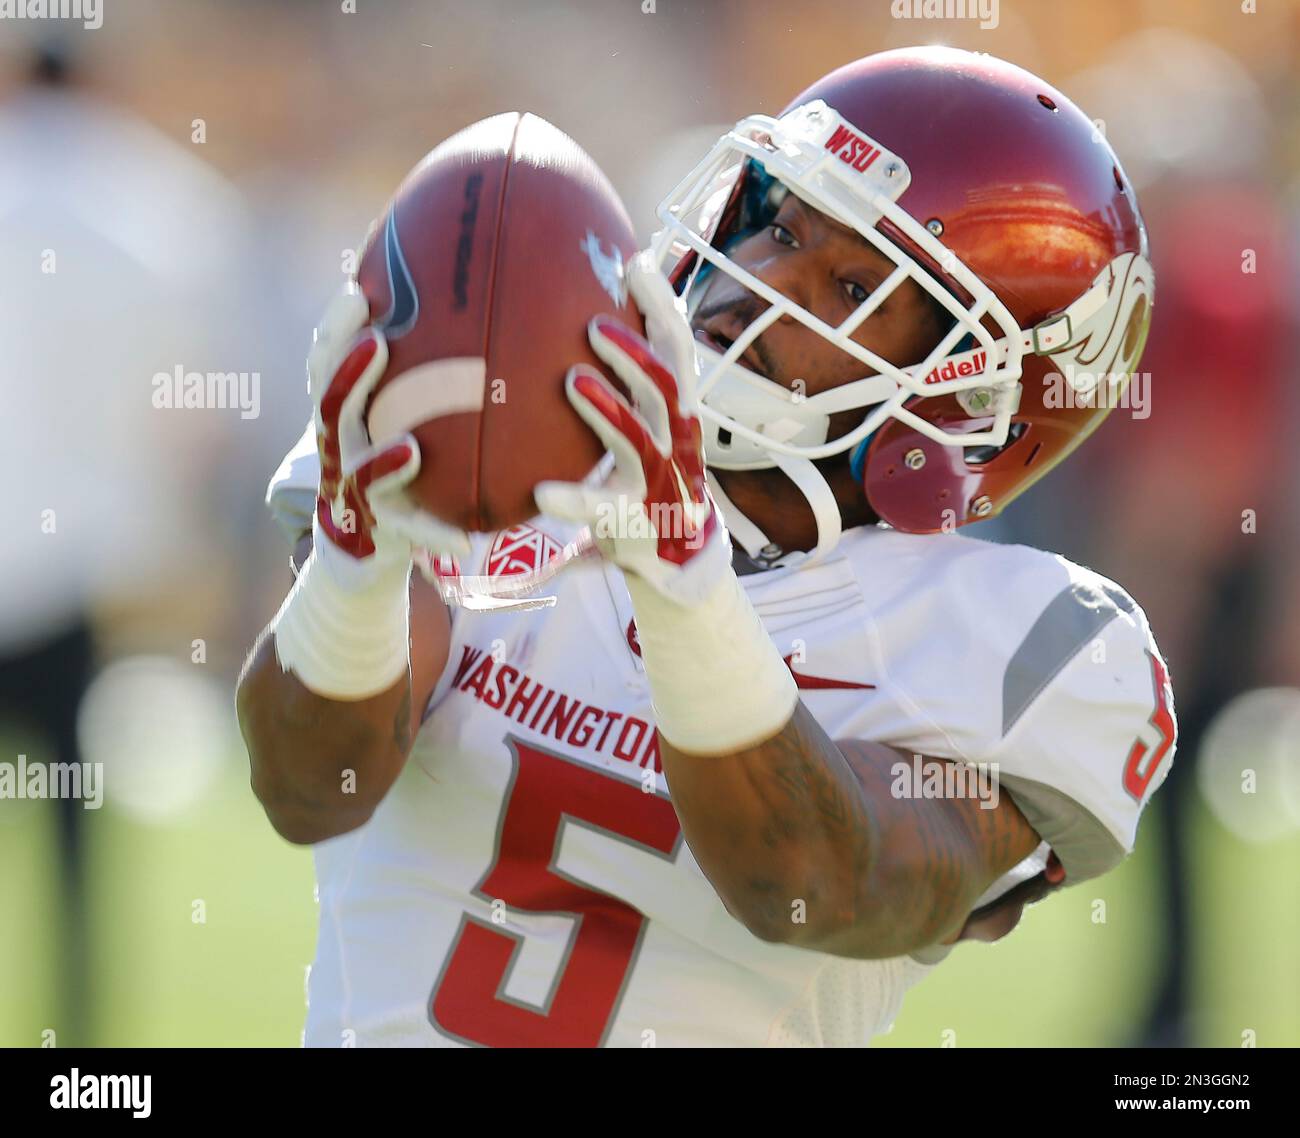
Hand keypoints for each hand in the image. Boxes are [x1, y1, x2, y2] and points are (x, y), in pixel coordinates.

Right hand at [307, 286, 469, 582]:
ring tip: (410, 449)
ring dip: (383, 462)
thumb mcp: (393, 415)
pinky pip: (411, 535)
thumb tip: (468, 304)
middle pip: (331, 409)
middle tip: (378, 342)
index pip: (325, 364)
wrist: (362, 548)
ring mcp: (355, 495)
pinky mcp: (381, 535)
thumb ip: (416, 370)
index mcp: (342, 415)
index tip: (355, 290)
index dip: (335, 329)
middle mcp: (340, 450)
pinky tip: (464, 545)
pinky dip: (436, 537)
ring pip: (362, 476)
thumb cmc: (384, 466)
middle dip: (350, 375)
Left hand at [535, 253, 731, 605]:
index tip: (638, 260)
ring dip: (608, 408)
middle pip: (666, 387)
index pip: (676, 349)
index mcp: (676, 411)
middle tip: (594, 323)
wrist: (678, 555)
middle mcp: (674, 440)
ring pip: (638, 439)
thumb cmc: (652, 473)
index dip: (662, 305)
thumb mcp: (649, 422)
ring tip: (572, 381)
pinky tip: (542, 493)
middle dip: (635, 353)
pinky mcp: (633, 520)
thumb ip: (628, 379)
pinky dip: (574, 499)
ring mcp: (656, 481)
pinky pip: (601, 508)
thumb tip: (589, 312)